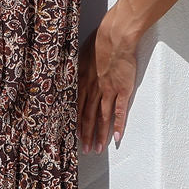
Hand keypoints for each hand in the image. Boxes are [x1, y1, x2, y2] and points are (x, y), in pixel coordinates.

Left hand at [77, 8, 139, 152]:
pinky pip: (120, 111)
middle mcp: (93, 90)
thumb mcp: (79, 56)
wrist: (115, 37)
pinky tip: (116, 138)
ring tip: (99, 149)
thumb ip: (75, 69)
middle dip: (86, 135)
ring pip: (102, 118)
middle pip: (88, 117)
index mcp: (82, 82)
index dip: (76, 124)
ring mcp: (109, 91)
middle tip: (86, 150)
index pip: (77, 108)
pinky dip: (118, 125)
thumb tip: (66, 75)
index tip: (74, 136)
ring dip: (100, 135)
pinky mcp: (123, 90)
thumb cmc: (98, 42)